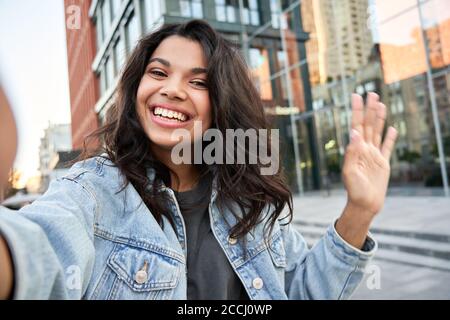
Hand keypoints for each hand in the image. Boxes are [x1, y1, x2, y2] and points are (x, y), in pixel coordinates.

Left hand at [343, 92, 397, 217]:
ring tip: (380, 104)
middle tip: (371, 93)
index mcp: (355, 150)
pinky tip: (391, 128)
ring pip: (377, 132)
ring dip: (378, 118)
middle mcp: (364, 149)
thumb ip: (352, 152)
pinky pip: (387, 147)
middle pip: (367, 125)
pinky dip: (390, 138)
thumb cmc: (354, 190)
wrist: (364, 204)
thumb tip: (354, 133)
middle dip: (369, 109)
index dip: (356, 111)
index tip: (356, 96)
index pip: (356, 126)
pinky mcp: (383, 164)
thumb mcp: (350, 171)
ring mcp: (374, 156)